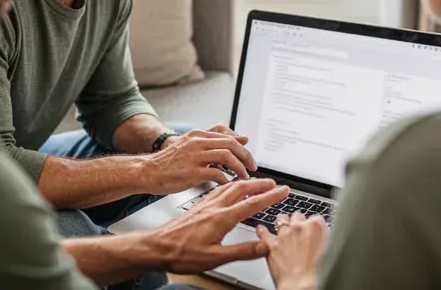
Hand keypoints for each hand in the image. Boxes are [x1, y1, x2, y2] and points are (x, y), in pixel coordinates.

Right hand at [144, 124, 256, 193]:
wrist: (148, 171)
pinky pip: (217, 174)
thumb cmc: (169, 162)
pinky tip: (228, 184)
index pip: (227, 135)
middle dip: (246, 156)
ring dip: (239, 168)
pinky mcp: (192, 172)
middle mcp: (197, 142)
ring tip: (243, 177)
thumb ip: (213, 141)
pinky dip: (227, 180)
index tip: (248, 157)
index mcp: (197, 135)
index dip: (241, 146)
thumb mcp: (190, 145)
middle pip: (231, 144)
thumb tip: (241, 138)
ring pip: (227, 156)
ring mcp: (194, 156)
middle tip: (252, 167)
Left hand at [145, 178, 288, 273]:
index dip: (270, 197)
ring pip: (229, 187)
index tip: (283, 191)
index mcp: (221, 218)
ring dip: (246, 183)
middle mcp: (214, 207)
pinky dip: (231, 185)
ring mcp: (205, 205)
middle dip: (260, 185)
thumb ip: (241, 251)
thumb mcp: (215, 258)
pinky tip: (230, 188)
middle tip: (275, 183)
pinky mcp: (198, 206)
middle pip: (242, 189)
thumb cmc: (181, 253)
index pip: (252, 204)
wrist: (157, 247)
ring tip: (256, 182)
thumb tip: (264, 246)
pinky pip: (218, 190)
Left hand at [256, 212, 326, 289]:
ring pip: (282, 219)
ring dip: (284, 223)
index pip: (316, 218)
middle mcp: (298, 227)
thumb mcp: (331, 251)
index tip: (315, 232)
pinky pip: (263, 232)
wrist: (302, 285)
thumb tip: (323, 237)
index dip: (315, 226)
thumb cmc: (320, 273)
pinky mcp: (271, 246)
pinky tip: (261, 229)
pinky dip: (262, 230)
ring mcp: (283, 235)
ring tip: (286, 229)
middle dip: (299, 222)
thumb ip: (325, 239)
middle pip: (298, 215)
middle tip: (302, 233)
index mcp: (315, 226)